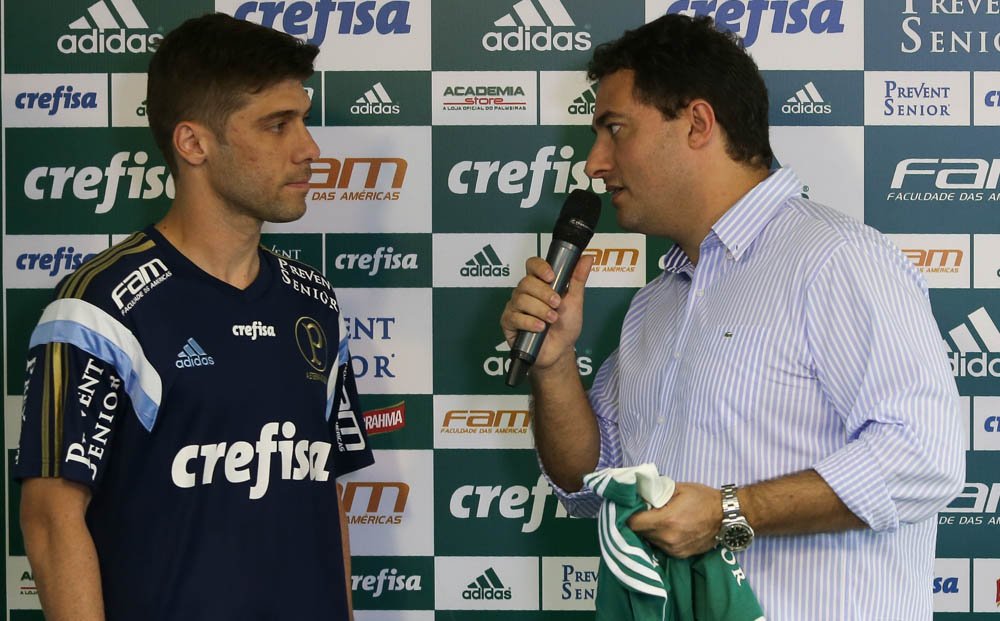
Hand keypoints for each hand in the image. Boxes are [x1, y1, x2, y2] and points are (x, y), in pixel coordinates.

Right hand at [500, 255, 593, 370]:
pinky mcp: (508, 322)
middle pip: (526, 282)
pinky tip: (539, 328)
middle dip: (544, 293)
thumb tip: (587, 258)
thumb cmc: (565, 326)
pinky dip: (529, 322)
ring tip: (552, 319)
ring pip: (521, 299)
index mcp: (539, 283)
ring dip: (540, 309)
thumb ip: (578, 279)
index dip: (540, 267)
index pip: (532, 265)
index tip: (551, 276)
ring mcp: (515, 306)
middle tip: (557, 304)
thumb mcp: (575, 301)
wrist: (560, 351)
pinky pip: (514, 316)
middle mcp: (525, 292)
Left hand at [627, 482, 722, 558]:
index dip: (628, 515)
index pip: (634, 523)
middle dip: (637, 522)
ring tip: (653, 519)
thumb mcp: (678, 488)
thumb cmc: (703, 498)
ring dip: (648, 531)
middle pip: (639, 533)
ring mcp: (674, 549)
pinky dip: (658, 538)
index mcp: (667, 520)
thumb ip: (656, 493)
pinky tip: (664, 528)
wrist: (727, 516)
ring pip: (649, 541)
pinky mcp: (680, 555)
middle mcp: (668, 538)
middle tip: (640, 512)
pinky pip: (660, 546)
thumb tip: (638, 494)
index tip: (628, 508)